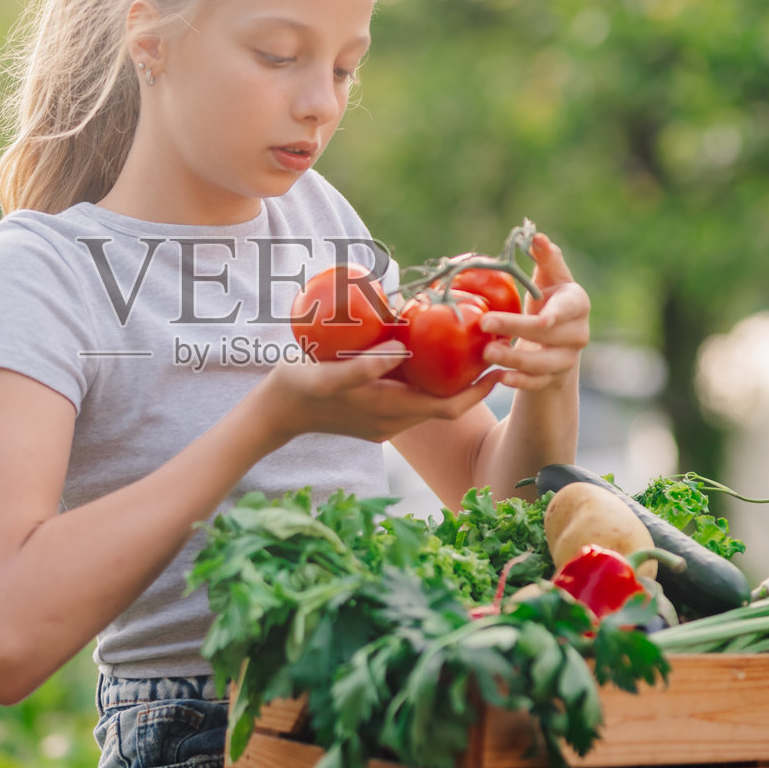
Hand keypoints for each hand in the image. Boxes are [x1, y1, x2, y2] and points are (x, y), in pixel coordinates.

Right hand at [251, 340, 498, 445]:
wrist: (272, 414)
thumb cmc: (295, 390)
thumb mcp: (326, 375)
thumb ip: (363, 367)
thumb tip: (402, 349)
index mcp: (389, 412)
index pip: (449, 408)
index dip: (477, 390)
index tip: (497, 363)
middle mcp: (393, 421)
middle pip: (445, 405)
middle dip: (470, 380)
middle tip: (487, 346)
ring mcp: (383, 421)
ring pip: (429, 401)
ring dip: (449, 380)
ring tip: (462, 346)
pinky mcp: (373, 414)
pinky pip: (411, 398)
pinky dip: (426, 379)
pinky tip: (422, 353)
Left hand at [479, 233, 589, 390]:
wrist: (556, 340)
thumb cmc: (549, 299)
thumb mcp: (548, 278)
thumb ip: (545, 258)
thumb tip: (536, 236)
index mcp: (577, 304)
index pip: (569, 308)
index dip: (555, 313)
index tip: (540, 317)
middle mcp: (578, 333)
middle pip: (548, 334)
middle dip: (516, 329)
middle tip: (485, 323)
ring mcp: (567, 358)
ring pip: (542, 363)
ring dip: (514, 359)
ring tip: (487, 352)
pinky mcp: (554, 378)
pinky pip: (537, 383)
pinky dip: (518, 382)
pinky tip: (498, 377)